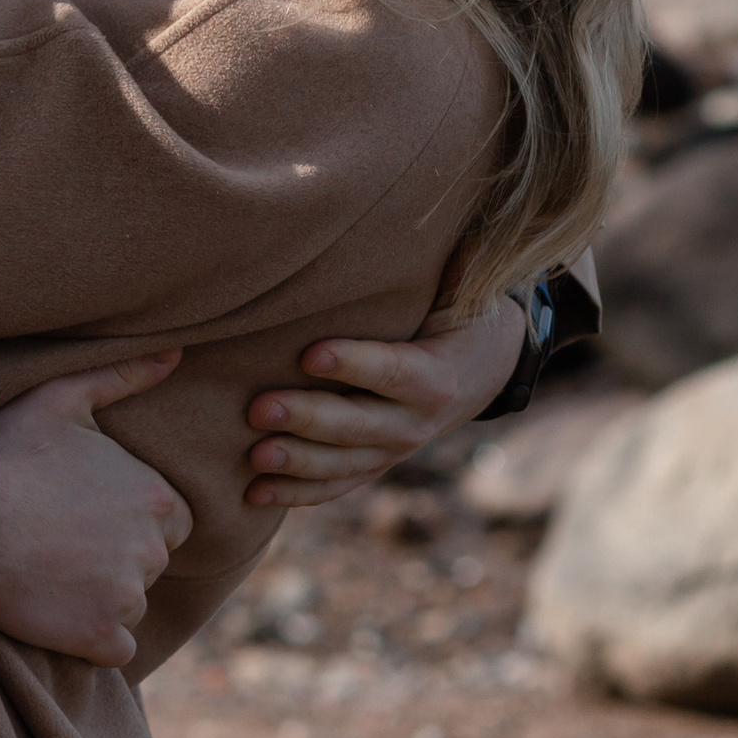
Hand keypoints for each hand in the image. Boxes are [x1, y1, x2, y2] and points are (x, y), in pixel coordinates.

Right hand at [0, 355, 191, 664]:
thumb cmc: (2, 456)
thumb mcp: (61, 399)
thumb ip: (123, 375)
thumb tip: (175, 353)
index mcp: (157, 496)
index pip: (172, 521)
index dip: (131, 521)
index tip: (86, 518)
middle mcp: (153, 549)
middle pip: (150, 564)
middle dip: (117, 560)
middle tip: (62, 547)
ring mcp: (127, 597)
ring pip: (131, 606)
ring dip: (101, 600)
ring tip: (50, 577)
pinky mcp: (99, 638)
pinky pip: (115, 650)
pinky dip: (91, 641)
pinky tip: (55, 615)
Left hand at [242, 298, 528, 509]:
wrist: (484, 370)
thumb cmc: (461, 318)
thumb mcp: (468, 295)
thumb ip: (459, 273)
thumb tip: (462, 244)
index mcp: (436, 378)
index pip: (392, 373)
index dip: (353, 365)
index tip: (310, 355)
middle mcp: (416, 424)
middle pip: (358, 426)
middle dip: (307, 419)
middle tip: (258, 408)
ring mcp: (394, 452)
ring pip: (342, 464)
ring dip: (295, 462)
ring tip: (253, 456)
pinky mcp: (374, 465)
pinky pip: (335, 486)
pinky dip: (296, 493)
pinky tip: (254, 493)